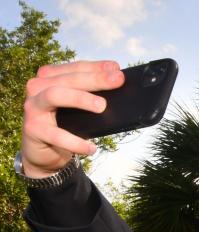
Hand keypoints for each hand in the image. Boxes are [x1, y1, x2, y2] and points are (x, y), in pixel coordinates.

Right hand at [21, 60, 124, 176]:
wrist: (42, 150)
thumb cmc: (63, 124)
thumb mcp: (76, 106)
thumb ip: (90, 94)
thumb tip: (117, 85)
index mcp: (49, 77)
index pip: (75, 68)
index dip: (96, 67)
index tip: (116, 68)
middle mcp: (37, 88)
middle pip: (67, 80)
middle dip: (94, 79)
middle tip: (118, 80)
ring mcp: (33, 107)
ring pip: (55, 96)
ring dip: (80, 98)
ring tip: (102, 106)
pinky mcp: (33, 129)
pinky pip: (56, 134)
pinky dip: (75, 142)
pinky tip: (91, 148)